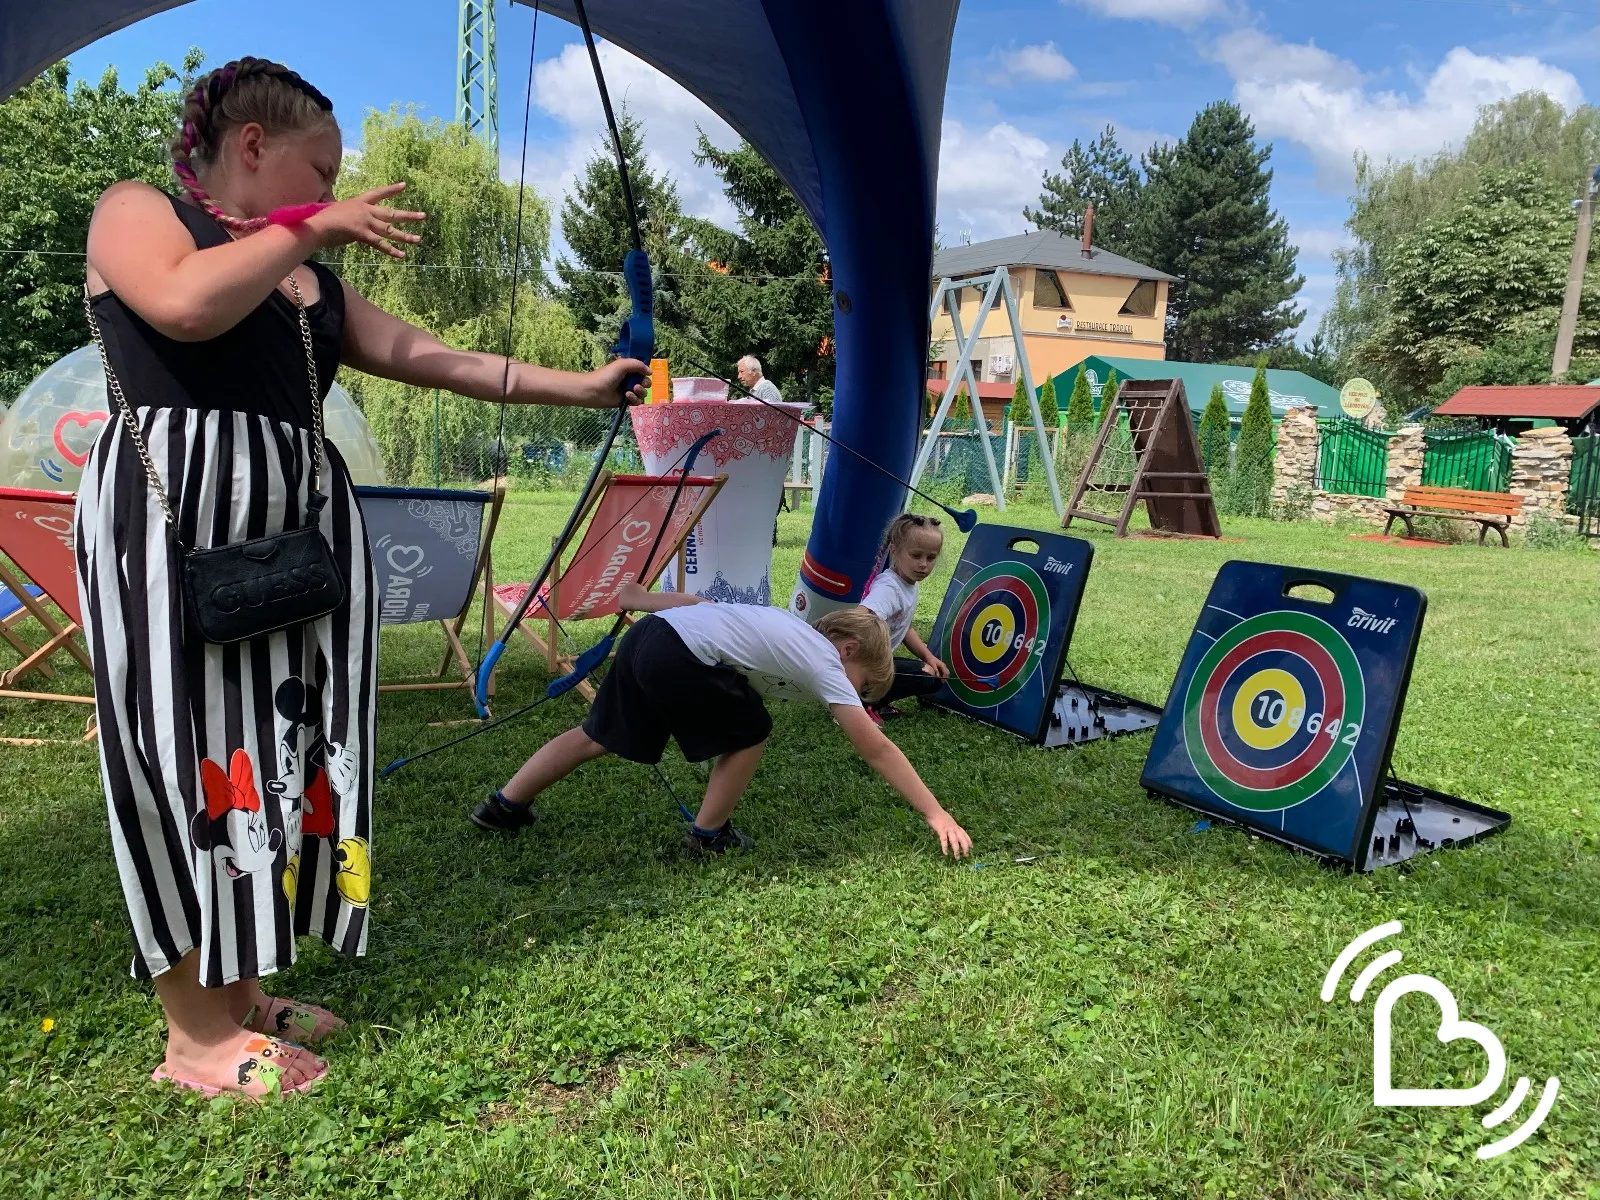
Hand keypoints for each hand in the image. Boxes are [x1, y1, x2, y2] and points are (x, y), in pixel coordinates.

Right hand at [305, 184, 425, 258]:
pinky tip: (402, 255)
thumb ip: (347, 215)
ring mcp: (365, 222)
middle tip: (423, 216)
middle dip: (408, 215)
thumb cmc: (322, 219)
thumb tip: (348, 221)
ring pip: (390, 230)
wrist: (316, 225)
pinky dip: (391, 250)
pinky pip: (380, 244)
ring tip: (418, 239)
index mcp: (359, 201)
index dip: (392, 190)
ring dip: (405, 236)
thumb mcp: (336, 211)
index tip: (404, 185)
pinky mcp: (363, 234)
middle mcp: (365, 210)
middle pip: (391, 212)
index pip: (378, 193)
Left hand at [587, 358, 649, 407]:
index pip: (643, 371)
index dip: (646, 373)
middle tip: (640, 384)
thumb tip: (651, 372)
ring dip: (640, 392)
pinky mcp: (626, 402)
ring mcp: (629, 391)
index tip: (646, 374)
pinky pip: (637, 402)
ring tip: (632, 390)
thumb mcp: (622, 364)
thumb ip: (638, 365)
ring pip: (643, 393)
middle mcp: (630, 380)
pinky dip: (634, 399)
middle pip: (646, 383)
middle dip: (645, 383)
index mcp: (629, 370)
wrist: (594, 391)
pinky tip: (627, 396)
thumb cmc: (606, 375)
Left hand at [923, 656, 949, 681]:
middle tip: (942, 682)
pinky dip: (942, 675)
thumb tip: (938, 676)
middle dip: (945, 678)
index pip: (946, 673)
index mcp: (943, 665)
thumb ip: (936, 670)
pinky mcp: (941, 667)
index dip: (944, 677)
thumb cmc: (930, 660)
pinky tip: (939, 678)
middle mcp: (944, 666)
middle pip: (947, 673)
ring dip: (944, 676)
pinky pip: (943, 672)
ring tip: (941, 681)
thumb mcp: (932, 665)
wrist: (928, 656)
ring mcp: (943, 666)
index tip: (942, 681)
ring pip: (946, 673)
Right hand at [926, 809, 971, 858]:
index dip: (969, 841)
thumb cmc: (939, 815)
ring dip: (956, 850)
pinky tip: (945, 853)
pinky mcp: (941, 830)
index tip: (971, 847)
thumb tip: (951, 833)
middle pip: (962, 839)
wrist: (933, 810)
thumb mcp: (948, 821)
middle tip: (966, 855)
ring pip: (955, 841)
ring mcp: (948, 829)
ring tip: (957, 857)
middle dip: (965, 848)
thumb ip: (951, 828)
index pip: (965, 834)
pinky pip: (944, 840)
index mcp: (956, 826)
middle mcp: (954, 828)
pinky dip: (945, 847)